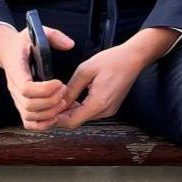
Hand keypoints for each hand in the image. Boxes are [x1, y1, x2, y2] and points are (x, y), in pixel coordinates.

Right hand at [0, 22, 75, 131]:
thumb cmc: (24, 42)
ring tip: (62, 103)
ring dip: (48, 113)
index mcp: (16, 69)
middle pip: (29, 105)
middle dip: (51, 102)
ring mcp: (16, 97)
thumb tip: (70, 45)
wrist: (8, 50)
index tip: (59, 82)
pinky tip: (55, 116)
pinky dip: (42, 124)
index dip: (44, 90)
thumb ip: (54, 36)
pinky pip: (28, 122)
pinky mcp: (21, 104)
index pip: (25, 88)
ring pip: (29, 116)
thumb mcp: (37, 32)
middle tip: (65, 93)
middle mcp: (13, 86)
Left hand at [57, 28, 177, 128]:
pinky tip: (76, 96)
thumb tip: (58, 100)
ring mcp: (109, 110)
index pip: (71, 122)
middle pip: (77, 121)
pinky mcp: (111, 107)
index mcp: (98, 103)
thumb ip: (71, 88)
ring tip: (63, 95)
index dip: (56, 118)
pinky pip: (91, 112)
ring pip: (83, 117)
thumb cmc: (112, 61)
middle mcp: (105, 111)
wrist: (134, 58)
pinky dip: (81, 107)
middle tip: (52, 100)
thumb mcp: (85, 70)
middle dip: (63, 113)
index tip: (47, 109)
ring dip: (72, 110)